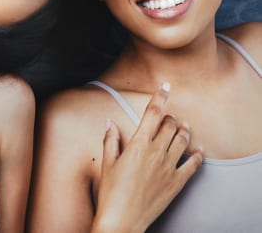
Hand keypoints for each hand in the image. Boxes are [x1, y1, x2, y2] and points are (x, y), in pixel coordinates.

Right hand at [91, 83, 202, 232]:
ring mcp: (169, 167)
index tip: (165, 86)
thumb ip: (110, 141)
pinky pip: (194, 164)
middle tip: (168, 116)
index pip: (152, 113)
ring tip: (184, 126)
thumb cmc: (111, 193)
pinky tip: (198, 151)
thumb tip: (109, 124)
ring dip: (184, 130)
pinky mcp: (177, 182)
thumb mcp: (107, 164)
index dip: (160, 97)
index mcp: (138, 145)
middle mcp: (156, 152)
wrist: (123, 219)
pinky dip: (198, 155)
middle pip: (170, 125)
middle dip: (170, 117)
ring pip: (183, 140)